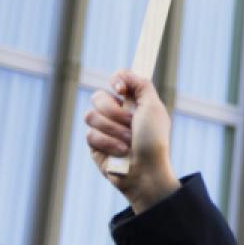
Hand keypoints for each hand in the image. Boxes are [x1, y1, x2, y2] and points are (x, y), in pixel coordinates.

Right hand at [84, 71, 179, 212]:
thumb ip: (141, 85)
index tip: (121, 90)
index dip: (116, 81)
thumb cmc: (153, 140)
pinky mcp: (95, 145)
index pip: (116, 80)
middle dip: (114, 112)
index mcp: (133, 102)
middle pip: (98, 96)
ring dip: (113, 130)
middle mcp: (117, 112)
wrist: (145, 171)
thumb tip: (123, 73)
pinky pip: (90, 135)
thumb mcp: (153, 108)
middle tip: (130, 124)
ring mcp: (105, 128)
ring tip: (127, 142)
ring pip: (91, 115)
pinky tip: (120, 151)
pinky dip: (108, 143)